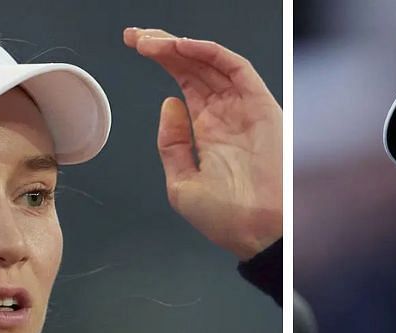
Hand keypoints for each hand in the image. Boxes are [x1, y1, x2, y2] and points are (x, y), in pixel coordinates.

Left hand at [125, 28, 281, 259]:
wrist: (256, 232)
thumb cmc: (227, 219)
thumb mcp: (182, 183)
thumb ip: (172, 144)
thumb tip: (169, 104)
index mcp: (209, 130)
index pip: (184, 82)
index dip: (161, 60)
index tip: (134, 45)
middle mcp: (227, 114)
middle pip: (193, 67)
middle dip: (164, 47)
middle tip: (136, 37)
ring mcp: (244, 108)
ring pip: (211, 63)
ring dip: (181, 47)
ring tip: (152, 42)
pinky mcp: (262, 107)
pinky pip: (237, 69)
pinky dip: (211, 53)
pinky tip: (184, 48)